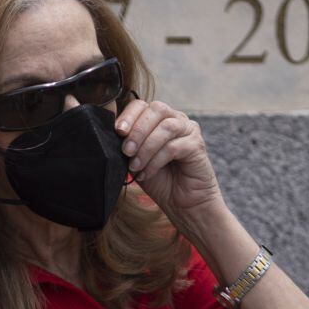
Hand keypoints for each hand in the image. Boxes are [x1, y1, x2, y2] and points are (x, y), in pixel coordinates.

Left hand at [114, 99, 223, 220]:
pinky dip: (156, 161)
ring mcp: (188, 130)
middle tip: (126, 151)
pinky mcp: (197, 145)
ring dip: (146, 147)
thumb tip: (111, 134)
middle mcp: (175, 119)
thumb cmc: (158, 180)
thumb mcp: (135, 160)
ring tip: (135, 166)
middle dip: (137, 130)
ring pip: (166, 127)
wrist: (182, 203)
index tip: (118, 131)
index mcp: (157, 119)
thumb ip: (127, 145)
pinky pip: (174, 147)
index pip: (141, 105)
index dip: (128, 115)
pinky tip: (146, 173)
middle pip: (156, 109)